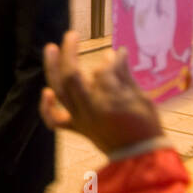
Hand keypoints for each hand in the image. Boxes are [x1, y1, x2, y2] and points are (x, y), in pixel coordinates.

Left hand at [40, 30, 161, 155]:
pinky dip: (47, 107)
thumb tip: (115, 54)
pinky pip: (55, 120)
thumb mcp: (140, 98)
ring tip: (51, 48)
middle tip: (72, 35)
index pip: (103, 72)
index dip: (111, 60)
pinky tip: (47, 92)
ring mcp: (81, 119)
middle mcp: (90, 109)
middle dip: (70, 52)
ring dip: (52, 68)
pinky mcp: (78, 128)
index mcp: (110, 102)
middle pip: (72, 76)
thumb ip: (124, 75)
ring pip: (60, 91)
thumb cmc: (146, 126)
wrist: (139, 158)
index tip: (118, 54)